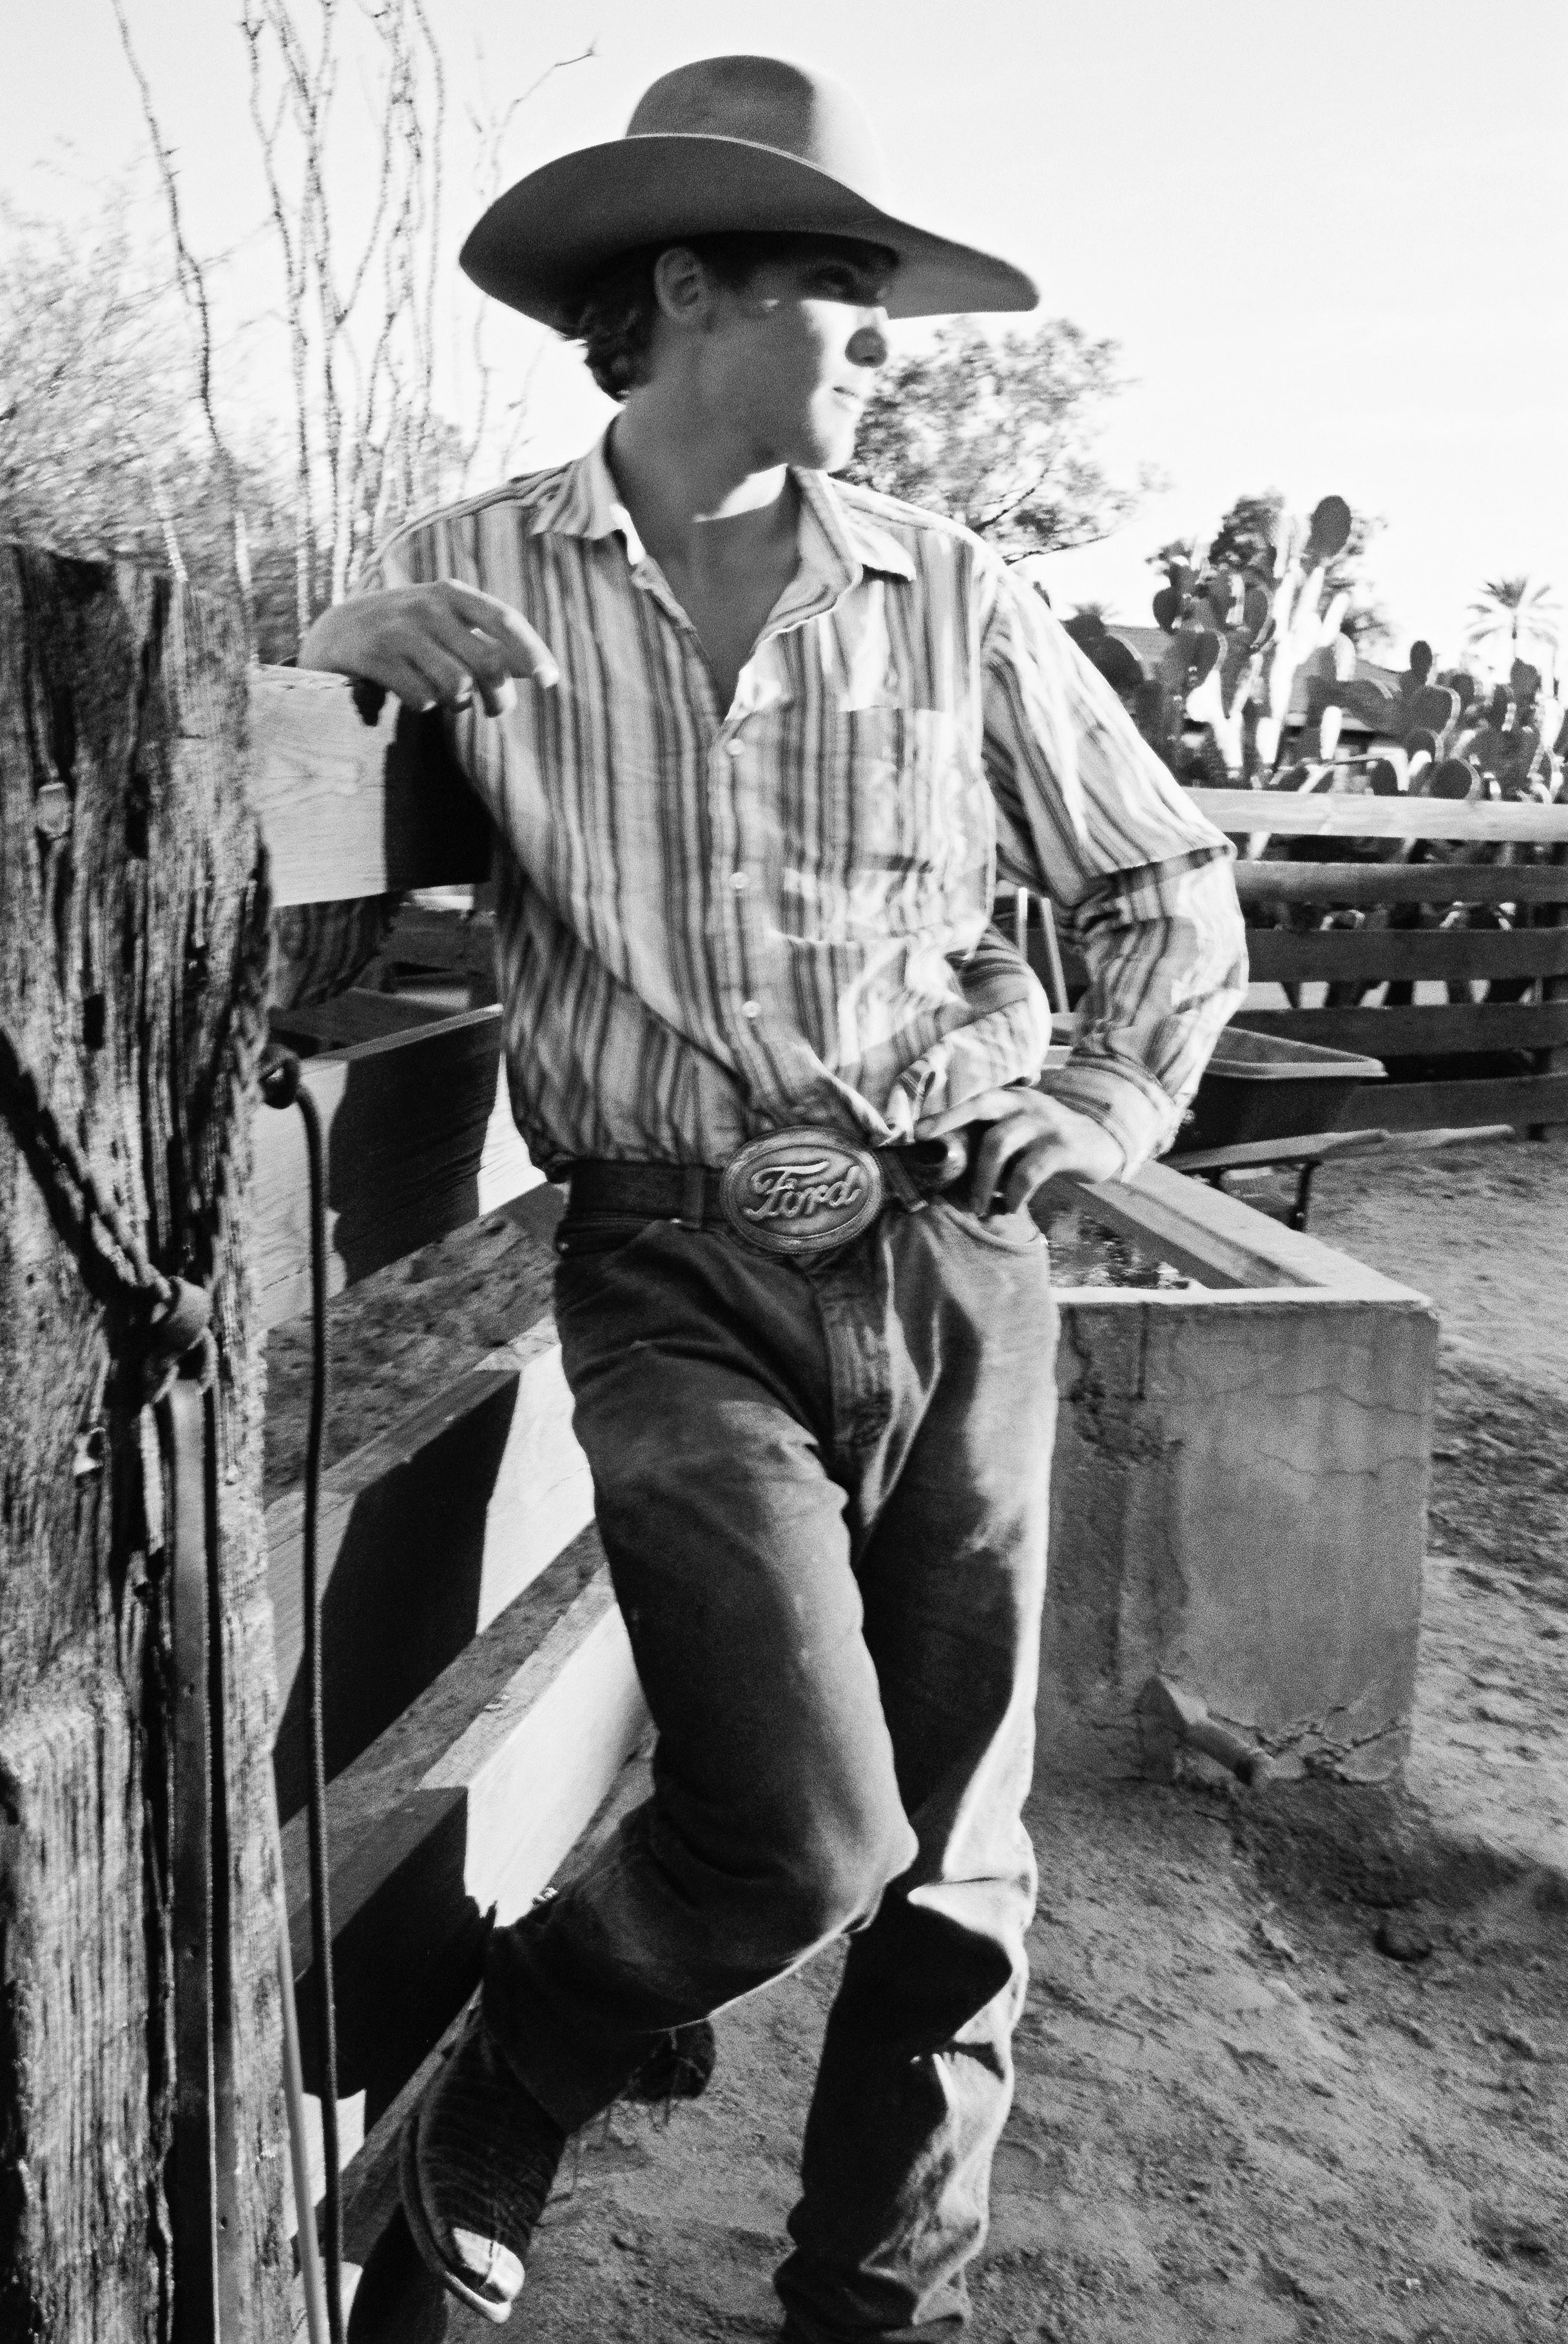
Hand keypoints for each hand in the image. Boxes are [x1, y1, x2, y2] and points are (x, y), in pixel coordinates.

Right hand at [298, 580, 558, 716]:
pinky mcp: (373, 657)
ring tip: (448, 701)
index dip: (532, 651)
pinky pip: (422, 699)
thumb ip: (487, 643)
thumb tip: (537, 670)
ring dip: (459, 705)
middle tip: (494, 712)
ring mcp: (398, 630)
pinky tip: (414, 698)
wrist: (334, 632)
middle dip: (499, 698)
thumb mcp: (445, 626)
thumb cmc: (405, 633)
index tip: (551, 682)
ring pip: (457, 685)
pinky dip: (426, 708)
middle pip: (487, 663)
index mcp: (451, 594)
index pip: (505, 620)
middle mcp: (427, 606)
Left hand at [915, 1087, 1123, 1217]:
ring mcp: (1045, 1122)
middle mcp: (1026, 1102)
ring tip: (979, 1206)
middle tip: (934, 1164)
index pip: (973, 1099)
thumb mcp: (1024, 1128)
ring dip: (983, 1181)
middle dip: (951, 1132)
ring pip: (999, 1144)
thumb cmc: (1050, 1142)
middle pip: (981, 1109)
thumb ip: (995, 1135)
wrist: (1103, 1144)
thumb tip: (951, 1164)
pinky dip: (1014, 1194)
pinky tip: (1011, 1207)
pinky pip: (1028, 1172)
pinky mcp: (1063, 1147)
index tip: (916, 1132)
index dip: (944, 1114)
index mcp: (1012, 1097)